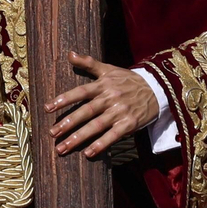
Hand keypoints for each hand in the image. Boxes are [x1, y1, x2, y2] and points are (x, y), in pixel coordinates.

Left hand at [45, 51, 159, 157]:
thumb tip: (69, 54)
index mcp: (103, 85)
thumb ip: (88, 63)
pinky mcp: (130, 124)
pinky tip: (88, 153)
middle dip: (67, 123)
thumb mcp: (109, 69)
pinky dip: (101, 145)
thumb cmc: (128, 80)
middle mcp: (110, 99)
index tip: (47, 108)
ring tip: (62, 148)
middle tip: (52, 133)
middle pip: (86, 112)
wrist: (159, 88)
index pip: (80, 92)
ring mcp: (120, 112)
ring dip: (78, 138)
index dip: (64, 99)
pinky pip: (113, 136)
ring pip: (96, 126)